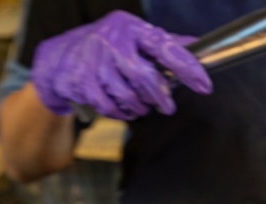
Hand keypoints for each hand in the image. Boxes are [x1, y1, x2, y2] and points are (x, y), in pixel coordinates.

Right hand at [31, 10, 211, 120]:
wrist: (61, 55)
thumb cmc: (105, 44)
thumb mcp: (133, 35)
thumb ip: (163, 43)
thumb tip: (197, 45)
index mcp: (130, 27)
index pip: (165, 46)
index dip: (187, 66)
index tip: (204, 84)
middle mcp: (112, 41)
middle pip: (144, 77)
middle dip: (160, 96)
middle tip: (168, 106)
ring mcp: (94, 63)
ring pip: (127, 95)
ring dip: (141, 107)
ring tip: (143, 106)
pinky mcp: (82, 83)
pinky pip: (110, 107)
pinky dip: (122, 113)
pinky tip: (125, 109)